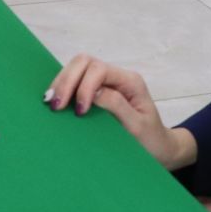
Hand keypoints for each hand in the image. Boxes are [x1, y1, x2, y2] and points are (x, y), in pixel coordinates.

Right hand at [45, 54, 196, 170]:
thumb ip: (117, 106)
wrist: (159, 149)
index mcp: (130, 81)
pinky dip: (63, 88)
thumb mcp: (137, 127)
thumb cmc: (150, 140)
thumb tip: (93, 92)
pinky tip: (55, 101)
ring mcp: (106, 82)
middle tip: (56, 105)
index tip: (80, 112)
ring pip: (77, 68)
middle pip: (84, 62)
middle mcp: (117, 77)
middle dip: (67, 81)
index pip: (99, 70)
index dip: (84, 87)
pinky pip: (76, 80)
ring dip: (62, 83)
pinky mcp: (97, 91)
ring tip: (51, 102)